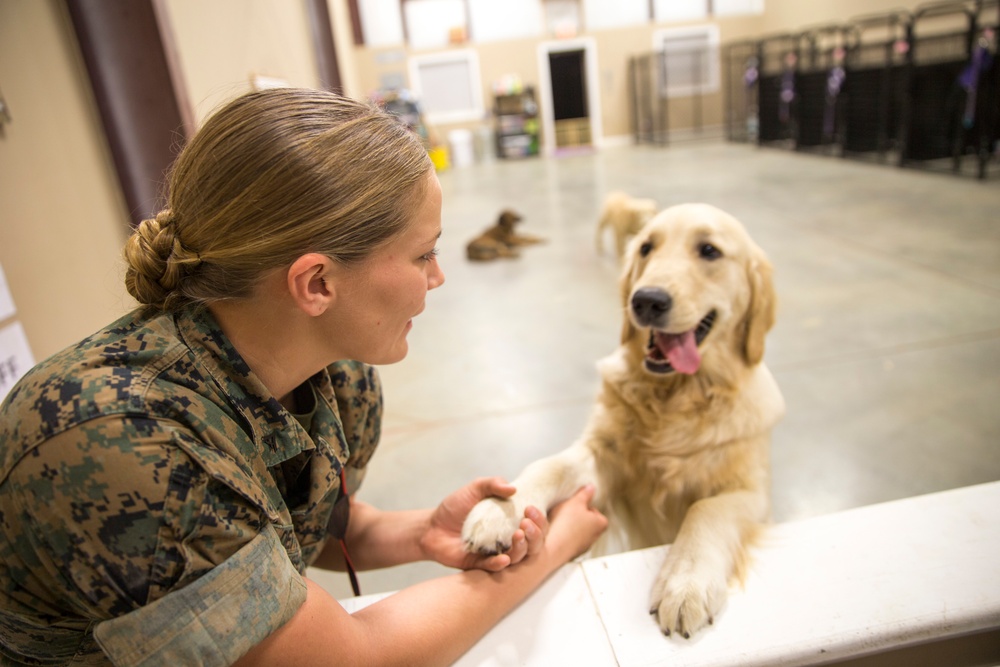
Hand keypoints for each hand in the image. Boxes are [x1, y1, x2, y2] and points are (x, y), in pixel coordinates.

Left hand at [420, 477, 548, 571]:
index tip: (530, 509)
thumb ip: (492, 484)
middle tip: (526, 524)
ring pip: (519, 558)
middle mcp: (508, 539)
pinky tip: (503, 558)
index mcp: (510, 522)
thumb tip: (513, 488)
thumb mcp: (474, 489)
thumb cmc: (455, 507)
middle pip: (534, 544)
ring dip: (522, 548)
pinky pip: (494, 568)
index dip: (539, 519)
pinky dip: (500, 563)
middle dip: (536, 535)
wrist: (431, 526)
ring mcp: (495, 553)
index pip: (536, 525)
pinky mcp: (480, 565)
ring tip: (518, 535)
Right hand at [544, 485, 607, 562]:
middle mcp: (595, 537)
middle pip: (585, 520)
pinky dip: (563, 535)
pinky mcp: (571, 553)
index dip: (582, 506)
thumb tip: (591, 487)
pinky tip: (554, 531)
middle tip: (565, 511)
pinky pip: (568, 540)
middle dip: (576, 516)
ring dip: (568, 526)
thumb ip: (585, 494)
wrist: (553, 547)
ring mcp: (583, 547)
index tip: (573, 505)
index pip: (594, 510)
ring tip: (558, 521)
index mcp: (601, 524)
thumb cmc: (567, 524)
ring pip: (576, 531)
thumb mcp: (576, 502)